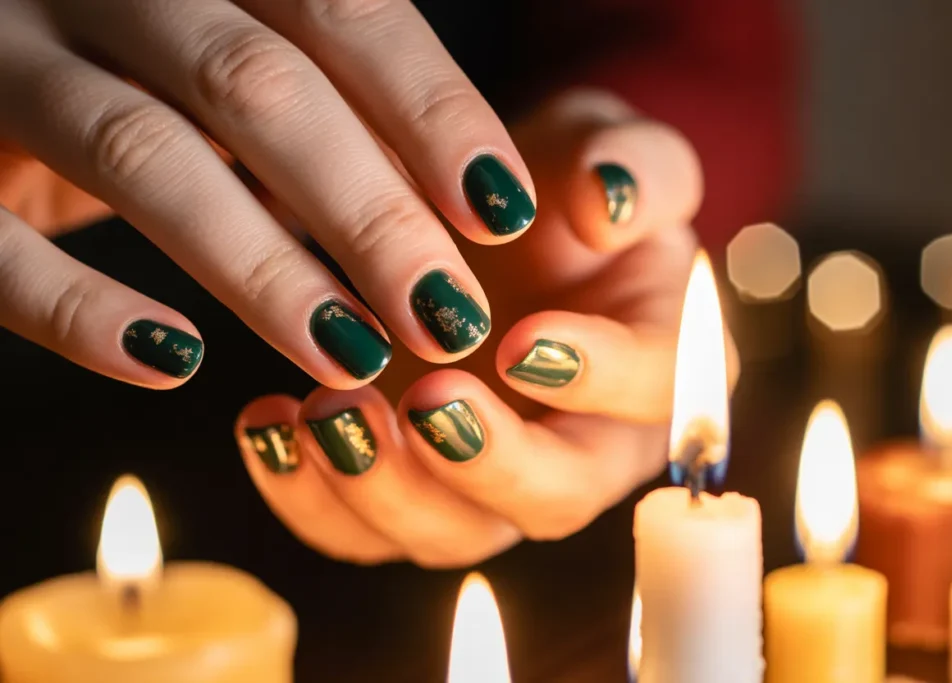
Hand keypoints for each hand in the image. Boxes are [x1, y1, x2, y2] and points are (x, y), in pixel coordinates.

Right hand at [0, 0, 534, 386]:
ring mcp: (1, 61)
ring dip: (262, 270)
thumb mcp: (233, 63)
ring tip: (354, 357)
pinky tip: (174, 364)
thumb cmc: (134, 67)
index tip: (501, 213)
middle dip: (367, 211)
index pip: (345, 11)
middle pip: (258, 86)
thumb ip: (331, 107)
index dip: (432, 113)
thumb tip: (462, 198)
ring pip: (141, 154)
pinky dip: (81, 312)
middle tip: (446, 315)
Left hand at [235, 90, 731, 566]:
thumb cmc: (550, 184)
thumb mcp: (604, 144)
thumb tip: (610, 201)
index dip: (595, 378)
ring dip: (385, 490)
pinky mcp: (411, 479)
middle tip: (418, 399)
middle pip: (554, 498)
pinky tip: (270, 424)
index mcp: (650, 362)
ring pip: (453, 531)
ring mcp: (489, 474)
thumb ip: (635, 163)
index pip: (651, 393)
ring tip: (323, 413)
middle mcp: (581, 441)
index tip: (522, 338)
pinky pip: (365, 526)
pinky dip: (310, 495)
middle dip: (485, 462)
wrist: (473, 218)